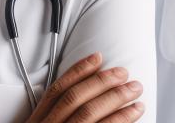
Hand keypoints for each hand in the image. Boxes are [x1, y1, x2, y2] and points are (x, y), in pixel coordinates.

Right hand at [24, 52, 143, 122]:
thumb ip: (53, 115)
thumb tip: (81, 94)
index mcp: (38, 121)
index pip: (57, 90)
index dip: (78, 71)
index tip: (97, 57)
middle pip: (75, 99)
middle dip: (102, 83)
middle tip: (124, 73)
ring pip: (89, 115)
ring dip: (116, 100)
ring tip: (136, 91)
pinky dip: (119, 121)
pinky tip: (134, 114)